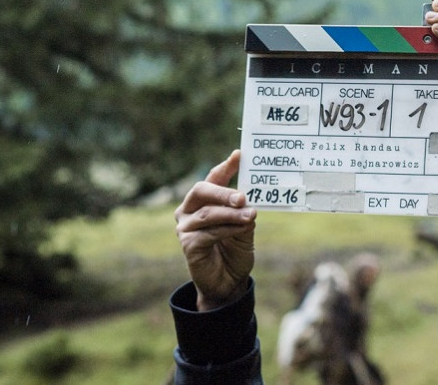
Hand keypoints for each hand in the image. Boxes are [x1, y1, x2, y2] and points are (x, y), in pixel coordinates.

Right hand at [174, 150, 256, 310]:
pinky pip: (209, 233)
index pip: (213, 177)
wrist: (228, 281)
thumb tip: (248, 199)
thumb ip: (244, 211)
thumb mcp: (245, 226)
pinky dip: (228, 230)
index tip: (240, 155)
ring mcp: (186, 227)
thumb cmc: (235, 249)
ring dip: (232, 214)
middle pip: (202, 190)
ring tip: (251, 215)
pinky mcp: (188, 244)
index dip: (225, 166)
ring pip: (209, 213)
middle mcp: (190, 209)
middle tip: (243, 197)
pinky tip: (242, 230)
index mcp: (204, 199)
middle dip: (224, 192)